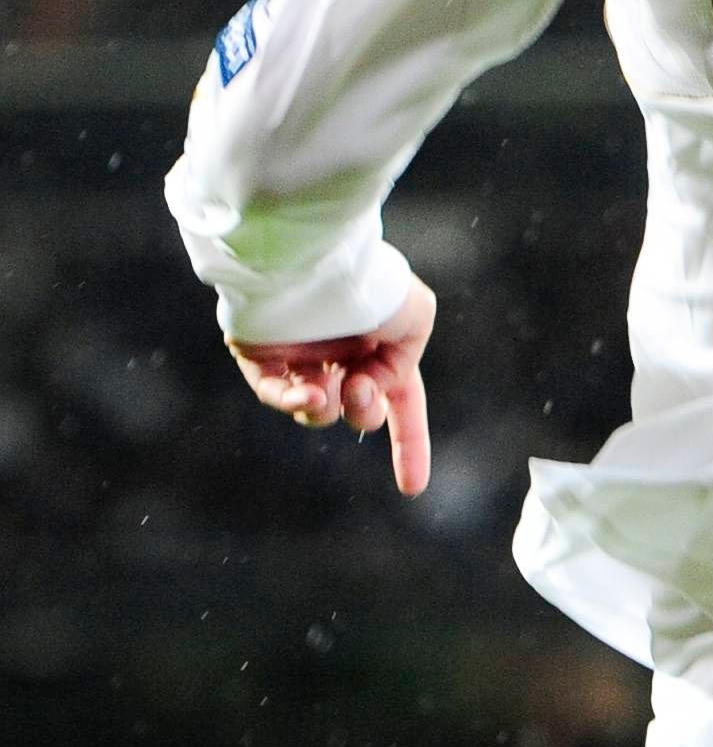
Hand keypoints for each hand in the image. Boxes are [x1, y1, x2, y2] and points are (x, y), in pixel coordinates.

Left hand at [229, 277, 436, 496]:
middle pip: (358, 410)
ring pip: (318, 411)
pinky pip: (276, 393)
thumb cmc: (371, 284)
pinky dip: (293, 401)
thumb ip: (403, 366)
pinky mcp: (262, 354)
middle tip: (359, 391)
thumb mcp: (416, 319)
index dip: (410, 442)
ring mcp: (303, 353)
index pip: (401, 399)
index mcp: (382, 340)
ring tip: (328, 388)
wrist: (318, 259)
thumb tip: (365, 392)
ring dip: (328, 409)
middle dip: (365, 413)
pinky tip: (309, 393)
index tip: (413, 488)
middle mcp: (343, 349)